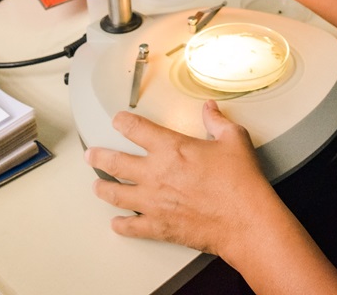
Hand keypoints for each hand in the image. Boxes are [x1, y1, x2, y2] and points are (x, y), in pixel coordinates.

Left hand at [86, 100, 278, 257]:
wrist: (244, 220)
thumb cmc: (240, 183)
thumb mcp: (234, 140)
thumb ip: (217, 122)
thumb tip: (211, 109)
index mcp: (171, 148)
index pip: (136, 129)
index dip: (123, 122)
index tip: (118, 121)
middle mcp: (155, 174)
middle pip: (115, 162)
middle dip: (100, 157)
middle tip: (92, 155)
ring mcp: (153, 202)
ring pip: (116, 194)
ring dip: (103, 189)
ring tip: (96, 187)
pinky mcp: (159, 226)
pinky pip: (132, 226)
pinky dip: (121, 225)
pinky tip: (117, 224)